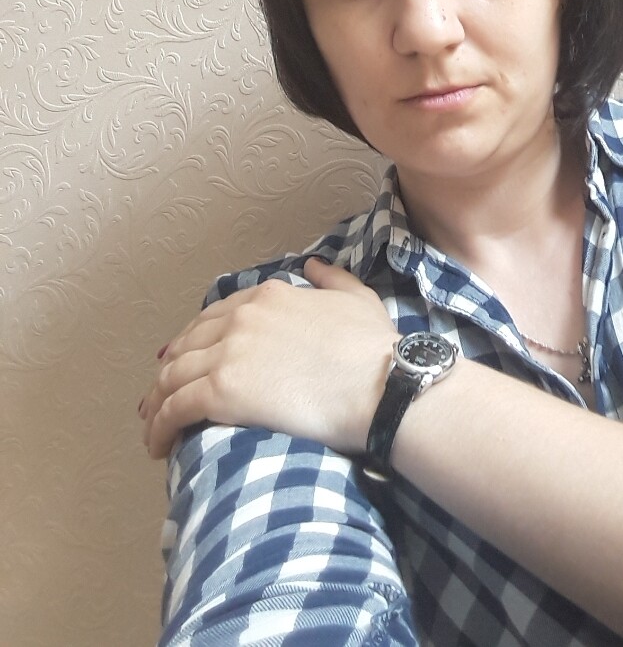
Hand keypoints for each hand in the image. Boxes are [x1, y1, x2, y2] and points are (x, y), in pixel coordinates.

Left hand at [140, 260, 397, 459]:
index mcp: (268, 296)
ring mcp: (228, 352)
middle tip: (161, 398)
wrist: (380, 384)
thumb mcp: (356, 298)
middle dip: (169, 372)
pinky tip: (157, 446)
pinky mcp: (220, 390)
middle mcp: (241, 318)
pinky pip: (173, 408)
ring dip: (156, 403)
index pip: (215, 316)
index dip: (195, 340)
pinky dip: (159, 428)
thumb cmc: (374, 347)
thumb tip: (312, 265)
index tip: (186, 360)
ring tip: (153, 428)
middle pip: (186, 345)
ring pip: (172, 377)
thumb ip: (330, 277)